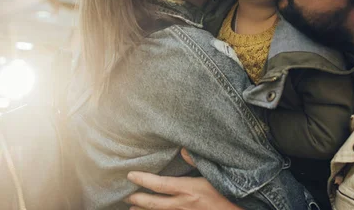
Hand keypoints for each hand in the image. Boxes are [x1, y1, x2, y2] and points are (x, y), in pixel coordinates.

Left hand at [125, 148, 241, 209]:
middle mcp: (183, 205)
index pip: (159, 185)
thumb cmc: (229, 193)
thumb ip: (197, 161)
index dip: (143, 180)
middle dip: (137, 200)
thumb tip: (183, 149)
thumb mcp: (216, 174)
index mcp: (188, 190)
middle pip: (153, 204)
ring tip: (131, 209)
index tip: (130, 175)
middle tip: (125, 195)